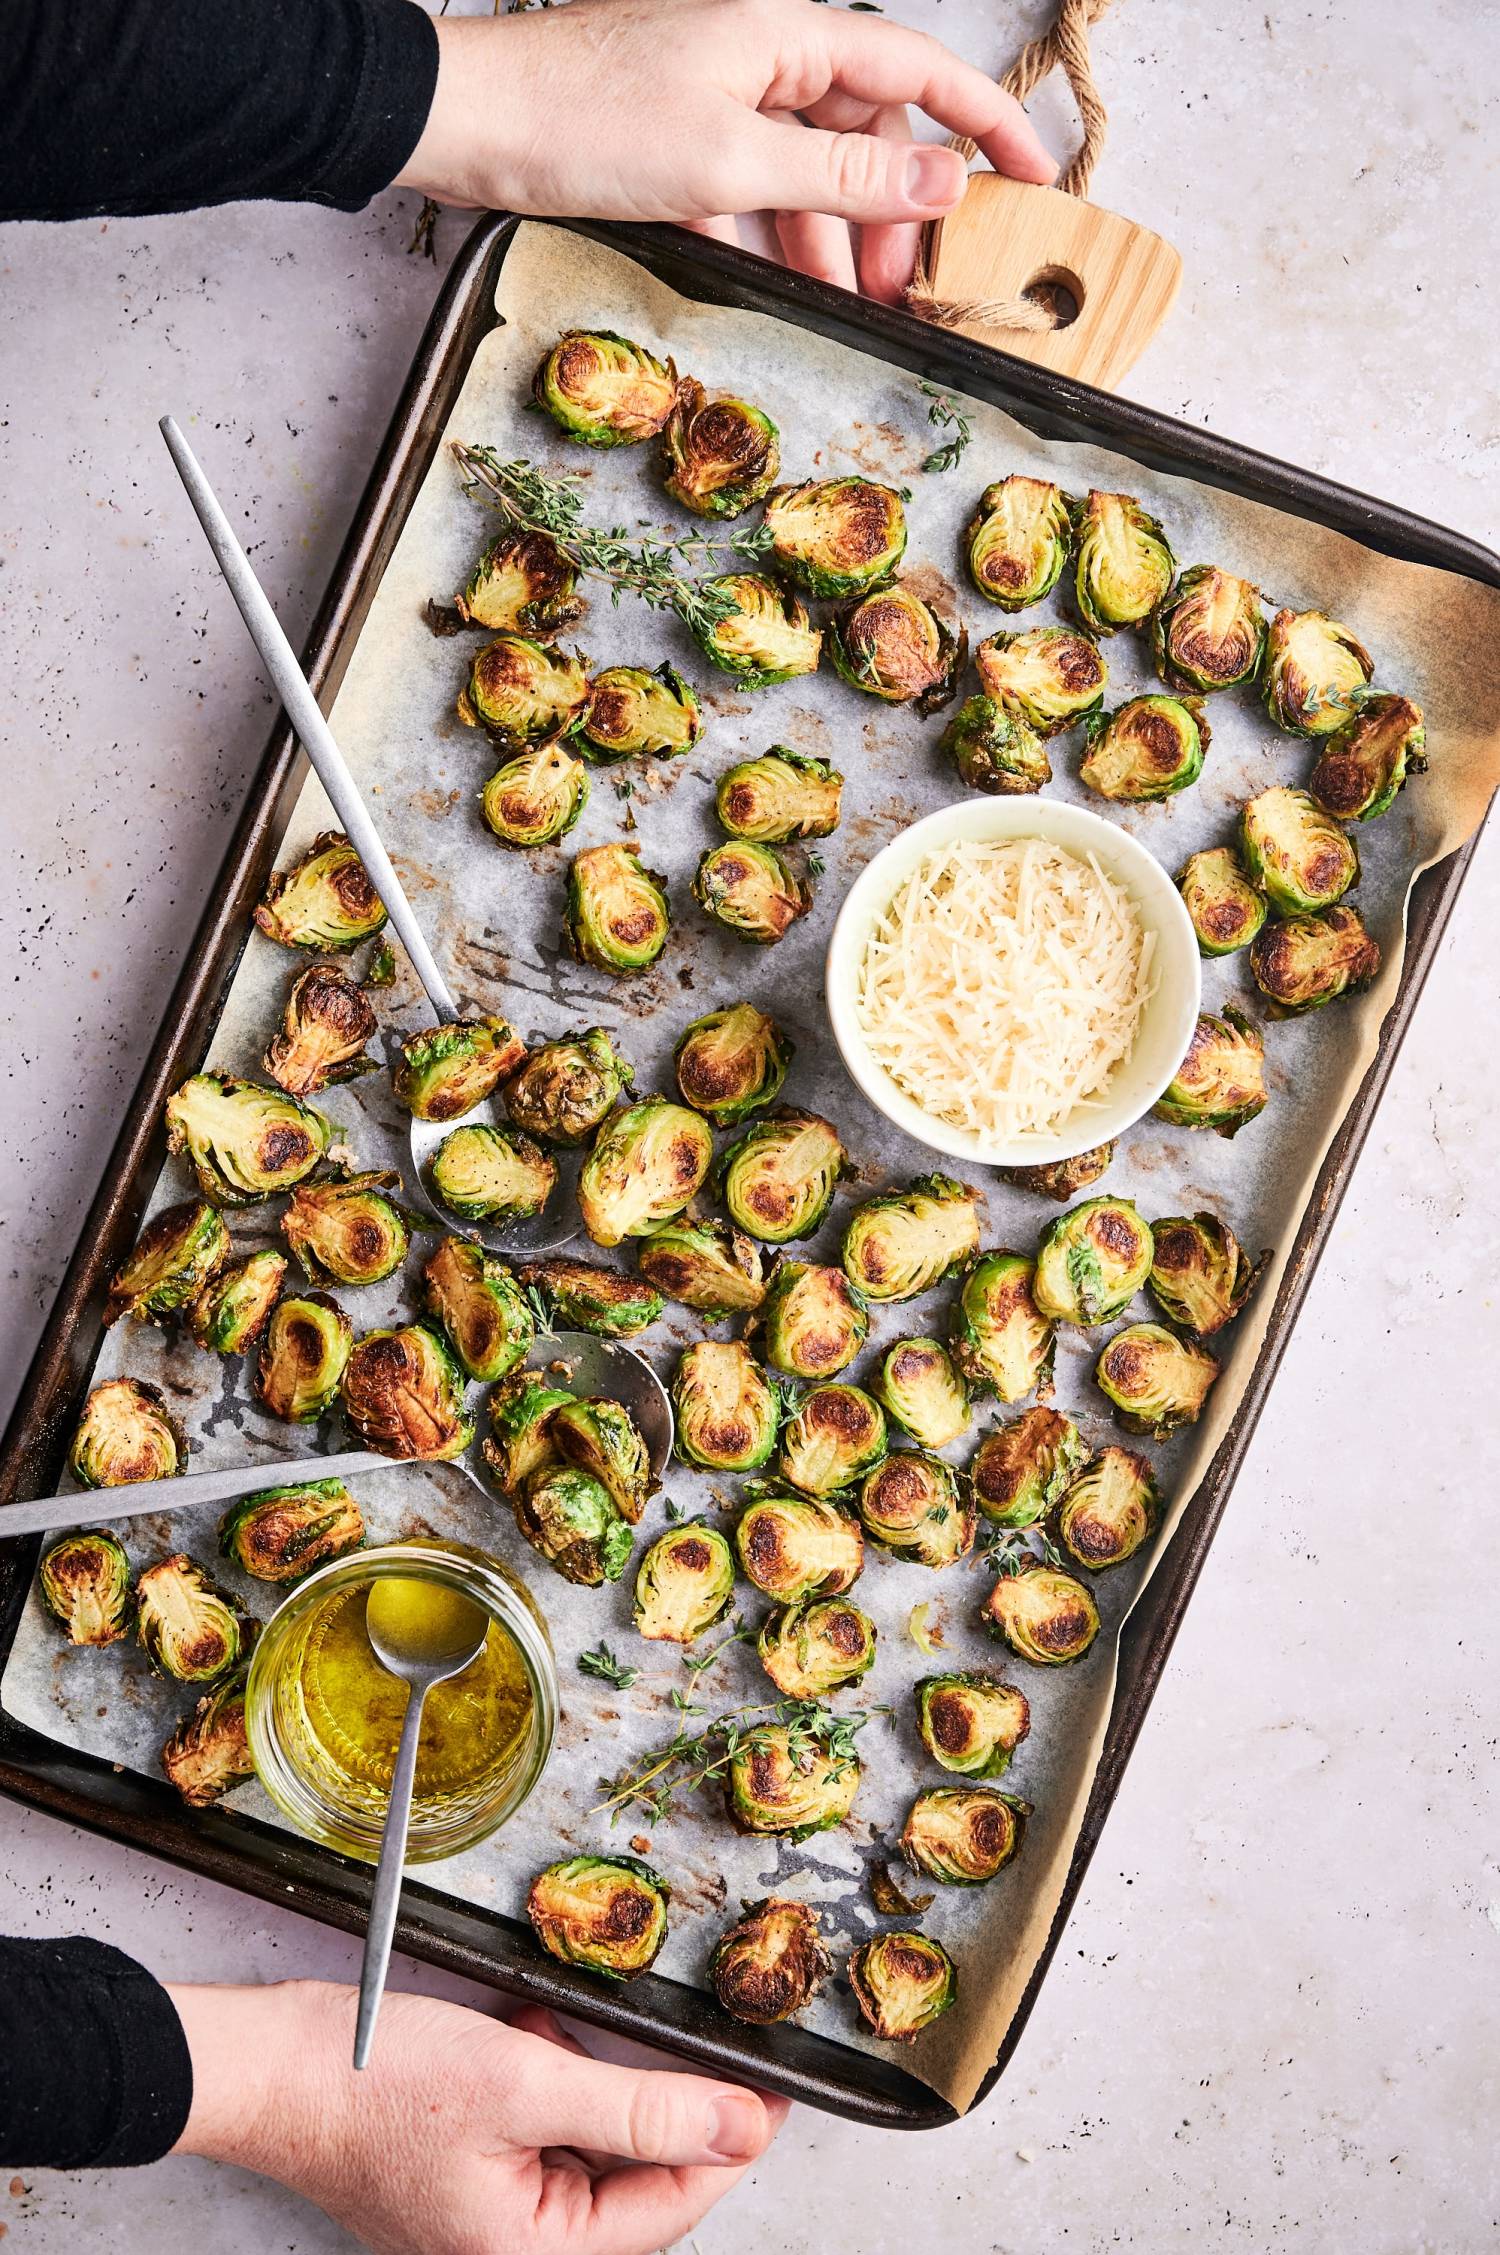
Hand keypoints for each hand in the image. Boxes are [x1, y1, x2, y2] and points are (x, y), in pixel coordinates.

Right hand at [169, 1979, 785, 2254]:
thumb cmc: (372, 2085)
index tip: (770, 2087)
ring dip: (592, 2086)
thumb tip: (738, 2124)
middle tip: (671, 2041)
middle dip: (645, 2103)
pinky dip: (547, 2083)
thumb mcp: (524, 2081)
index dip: (727, 2138)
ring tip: (557, 2036)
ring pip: (589, 2150)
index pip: (670, 2204)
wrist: (269, 2068)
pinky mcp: (466, 2177)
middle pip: (632, 2181)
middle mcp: (511, 2250)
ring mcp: (486, 2216)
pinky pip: (542, 2135)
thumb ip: (640, 2106)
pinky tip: (525, 2039)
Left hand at [398, 0, 1055, 302]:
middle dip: (889, 212)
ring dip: (828, 234)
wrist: (468, 125)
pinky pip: (750, 183)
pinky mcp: (677, 131)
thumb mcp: (733, 163)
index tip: (1033, 180)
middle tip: (903, 289)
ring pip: (806, 166)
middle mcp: (761, 49)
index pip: (918, 72)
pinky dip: (765, 230)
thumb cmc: (586, 122)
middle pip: (864, 132)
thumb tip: (941, 186)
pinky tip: (768, 277)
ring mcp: (718, 90)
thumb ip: (844, 180)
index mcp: (786, 31)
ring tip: (841, 301)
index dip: (984, 126)